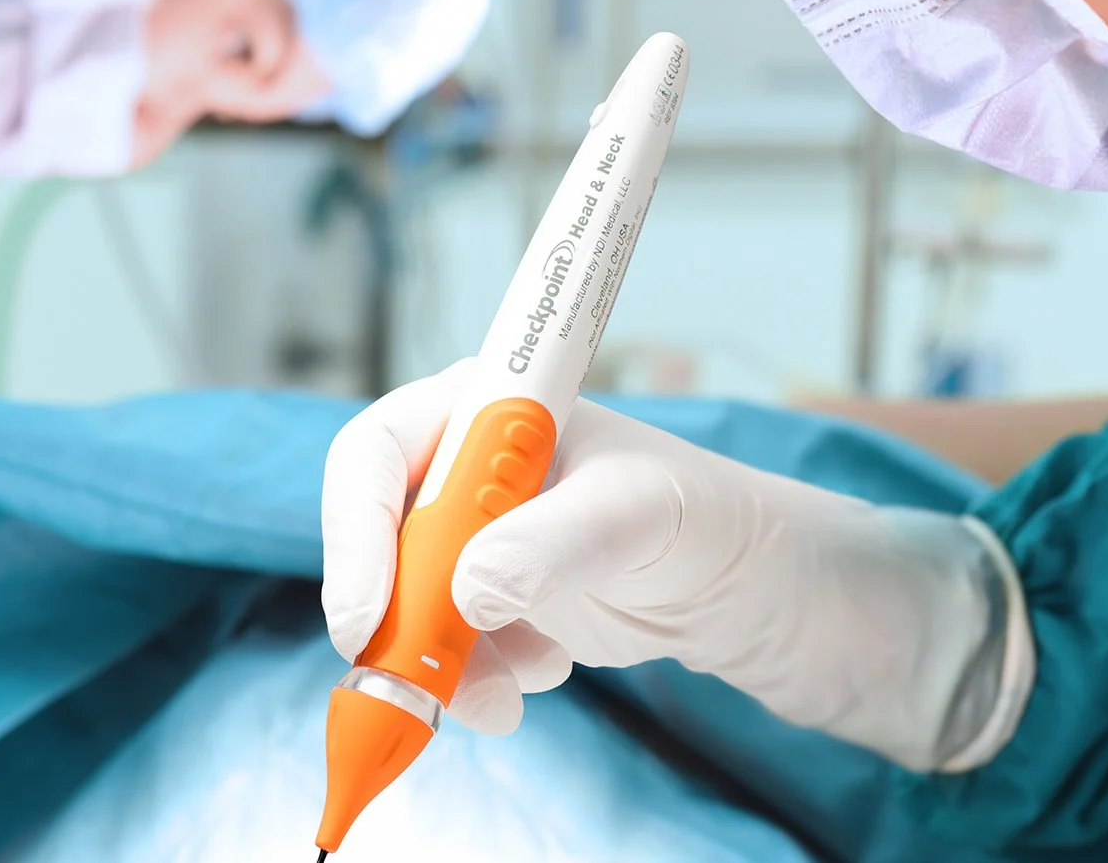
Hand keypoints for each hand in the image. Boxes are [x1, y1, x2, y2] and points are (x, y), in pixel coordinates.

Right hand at [322, 360, 1032, 771]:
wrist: (752, 589)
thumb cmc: (703, 518)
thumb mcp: (637, 516)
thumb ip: (553, 543)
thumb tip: (469, 585)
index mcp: (485, 410)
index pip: (375, 456)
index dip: (355, 533)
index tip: (366, 616)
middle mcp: (466, 472)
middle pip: (375, 543)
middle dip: (392, 620)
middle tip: (414, 686)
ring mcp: (476, 541)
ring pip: (404, 610)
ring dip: (437, 666)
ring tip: (505, 697)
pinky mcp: (493, 604)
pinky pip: (445, 652)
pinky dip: (477, 682)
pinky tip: (544, 674)